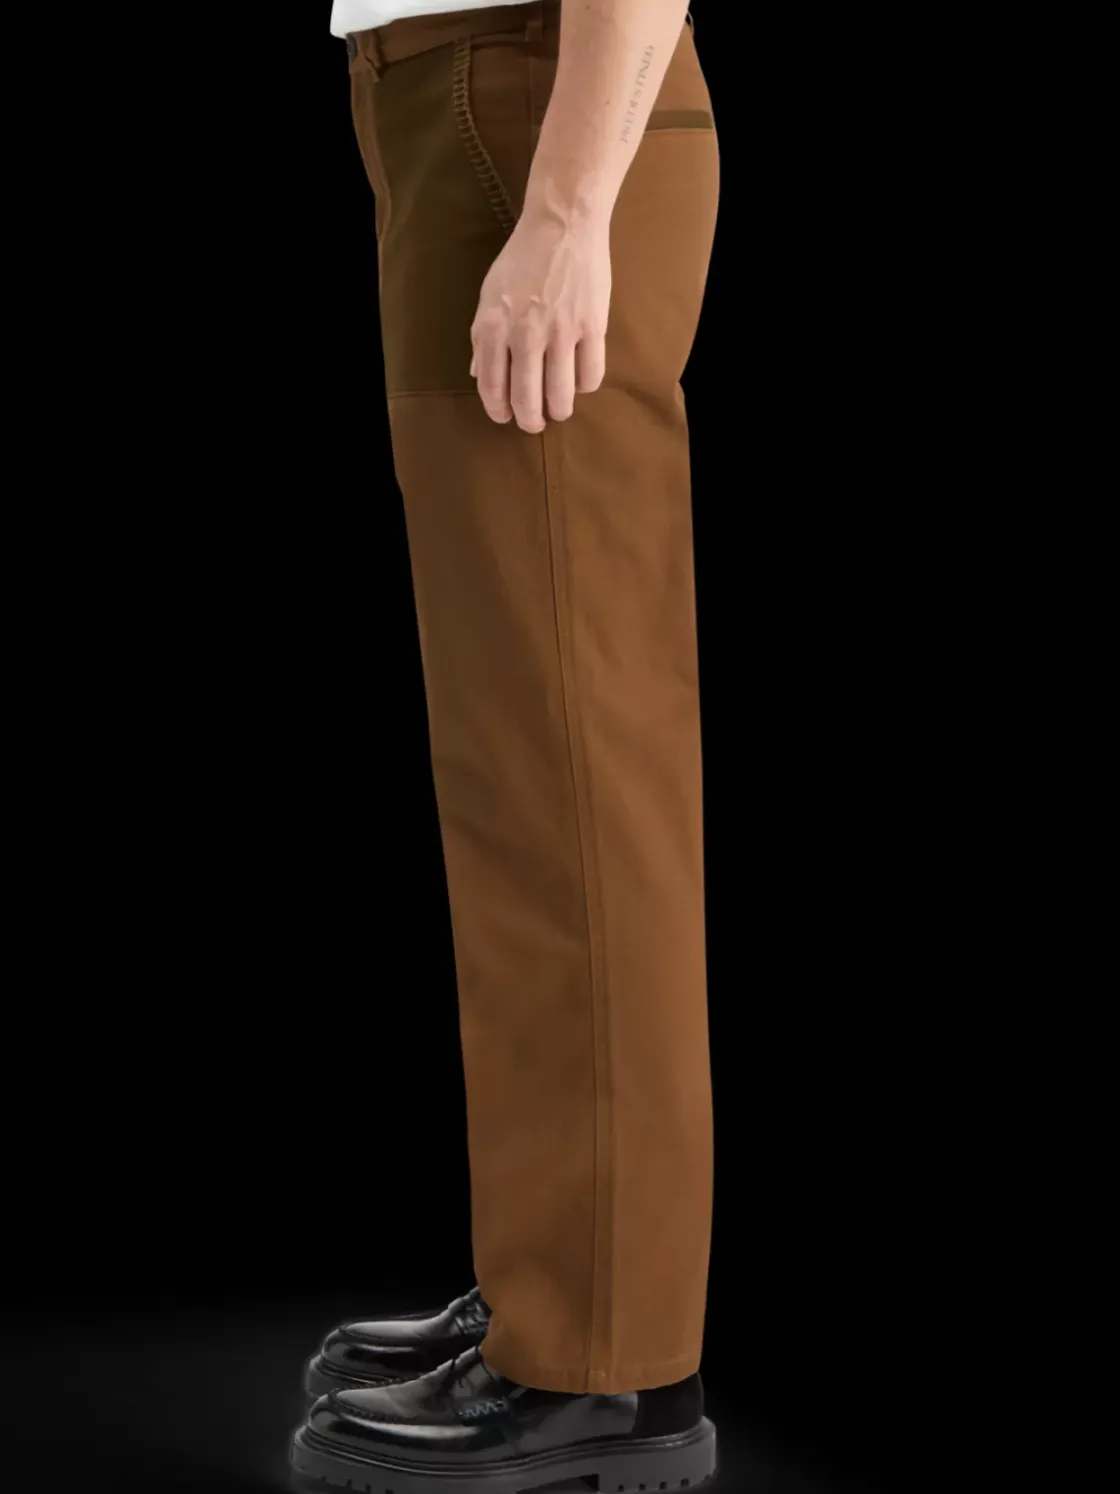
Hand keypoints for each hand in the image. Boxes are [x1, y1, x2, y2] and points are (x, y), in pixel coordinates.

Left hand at [469, 207, 611, 432]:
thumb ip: (482, 337)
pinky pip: (590, 376)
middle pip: (526, 400)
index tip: (505, 416)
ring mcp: (560, 332)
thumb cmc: (522, 258)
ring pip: (560, 396)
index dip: (498, 410)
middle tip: (535, 423)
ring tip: (559, 409)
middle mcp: (524, 334)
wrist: (562, 224)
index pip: (491, 386)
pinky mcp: (592, 327)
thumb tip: (479, 374)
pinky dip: (584, 386)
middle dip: (530, 421)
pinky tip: (580, 380)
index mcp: (492, 326)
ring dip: (559, 411)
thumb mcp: (489, 294)